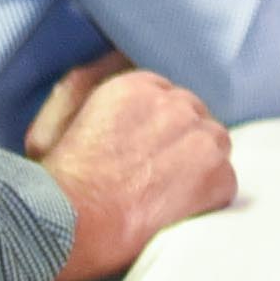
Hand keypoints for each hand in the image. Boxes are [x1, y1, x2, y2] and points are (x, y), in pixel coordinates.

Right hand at [34, 62, 234, 280]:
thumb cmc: (54, 180)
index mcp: (136, 86)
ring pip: (214, 147)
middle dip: (180, 145)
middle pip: (194, 118)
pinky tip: (174, 214)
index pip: (167, 98)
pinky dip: (207, 200)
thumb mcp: (53, 119)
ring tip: (163, 196)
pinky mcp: (217, 174)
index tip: (142, 153)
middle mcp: (174, 104)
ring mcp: (199, 138)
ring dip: (197, 169)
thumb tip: (115, 56)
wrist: (70, 224)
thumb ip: (85, 83)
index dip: (157, 130)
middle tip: (153, 177)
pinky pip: (225, 183)